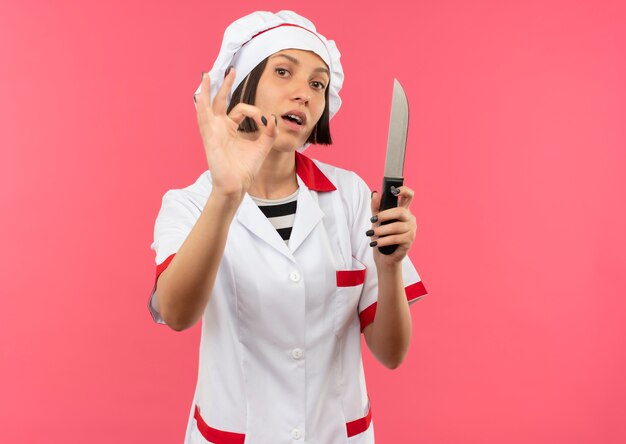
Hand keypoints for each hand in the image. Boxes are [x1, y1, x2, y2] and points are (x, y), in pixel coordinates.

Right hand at [195, 69, 278, 200]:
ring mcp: (213, 131)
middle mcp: (220, 127)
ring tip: (207, 76)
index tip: (266, 122)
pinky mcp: (209, 138)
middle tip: (232, 71)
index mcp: (231, 128)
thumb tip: (273, 117)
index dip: (255, 111)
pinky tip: (200, 96)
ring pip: (208, 106)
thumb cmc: (245, 168)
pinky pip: (203, 119)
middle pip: (221, 101)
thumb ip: (270, 132)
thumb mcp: (263, 146)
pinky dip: (201, 107)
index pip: (242, 110)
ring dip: (208, 90)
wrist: (236, 185)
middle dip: (225, 85)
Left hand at [368, 186, 416, 265]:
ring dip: (381, 230)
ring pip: (396, 226)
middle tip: (373, 219)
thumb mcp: (376, 220)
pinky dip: (384, 240)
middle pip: (400, 212)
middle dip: (385, 215)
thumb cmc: (381, 236)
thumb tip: (375, 193)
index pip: (409, 196)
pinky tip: (376, 243)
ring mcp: (411, 230)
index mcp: (403, 210)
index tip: (394, 190)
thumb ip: (376, 207)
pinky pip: (396, 238)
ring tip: (371, 233)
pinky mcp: (410, 241)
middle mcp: (410, 218)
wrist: (384, 256)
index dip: (404, 190)